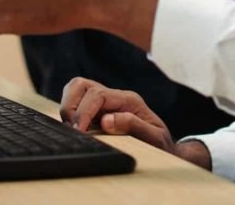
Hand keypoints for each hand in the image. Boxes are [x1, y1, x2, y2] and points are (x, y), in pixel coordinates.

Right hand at [60, 78, 211, 168]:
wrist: (166, 148)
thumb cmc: (161, 144)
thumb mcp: (155, 138)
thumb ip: (134, 126)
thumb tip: (106, 120)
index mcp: (128, 100)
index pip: (97, 95)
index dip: (83, 112)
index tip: (78, 132)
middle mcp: (115, 97)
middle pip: (81, 85)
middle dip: (71, 107)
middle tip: (73, 130)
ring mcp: (105, 103)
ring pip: (76, 89)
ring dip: (68, 106)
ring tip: (72, 128)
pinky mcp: (97, 112)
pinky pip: (76, 102)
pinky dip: (69, 112)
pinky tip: (74, 129)